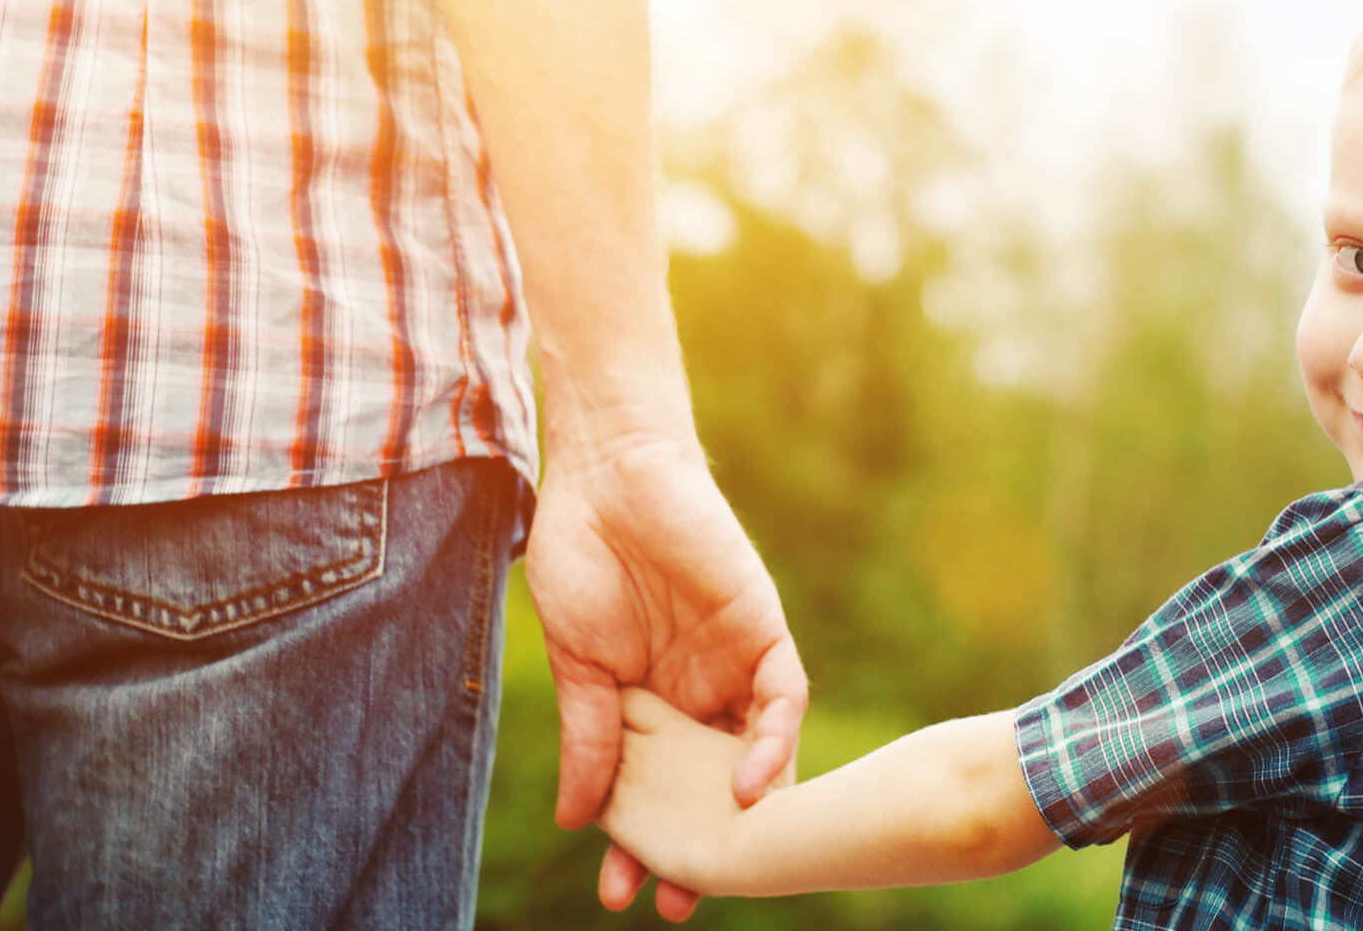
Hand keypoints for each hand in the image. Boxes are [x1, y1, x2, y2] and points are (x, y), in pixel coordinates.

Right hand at [524, 432, 806, 917]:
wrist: (607, 474)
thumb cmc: (582, 557)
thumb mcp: (579, 665)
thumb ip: (590, 738)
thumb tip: (579, 819)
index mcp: (653, 705)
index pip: (661, 789)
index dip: (646, 842)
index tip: (623, 890)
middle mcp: (702, 693)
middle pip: (715, 785)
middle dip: (704, 843)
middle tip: (681, 901)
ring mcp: (735, 664)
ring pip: (759, 752)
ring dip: (749, 809)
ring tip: (725, 862)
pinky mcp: (762, 629)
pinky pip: (783, 695)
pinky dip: (773, 741)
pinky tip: (753, 783)